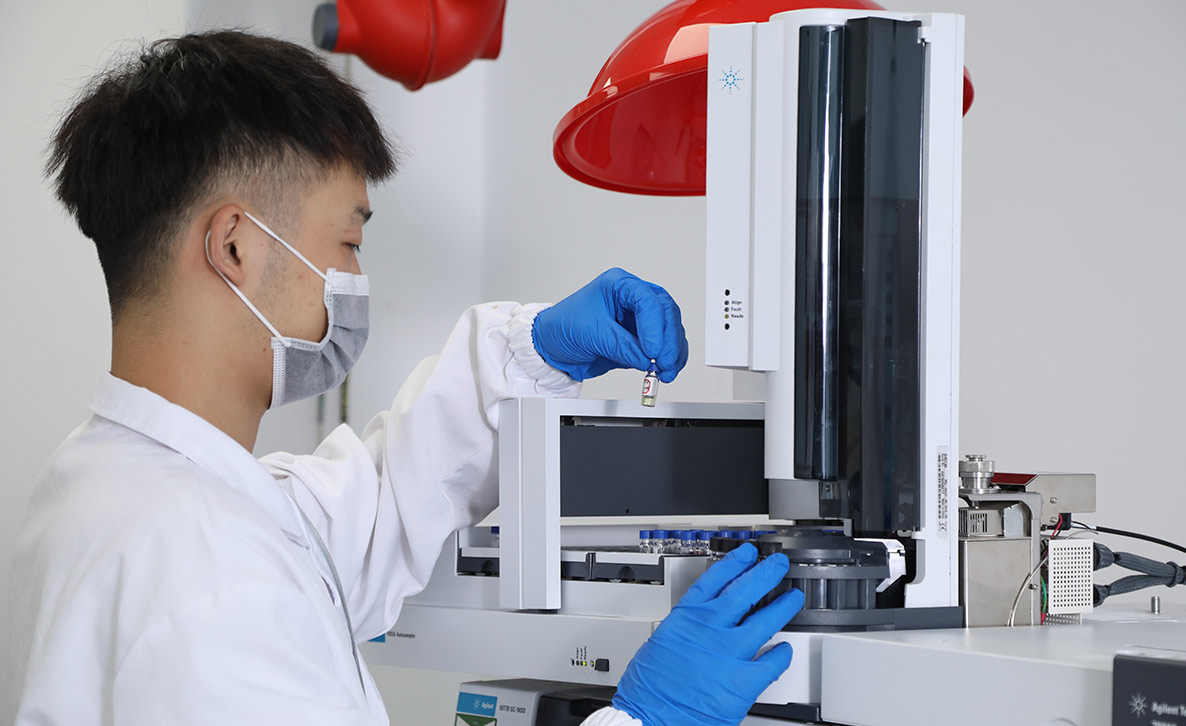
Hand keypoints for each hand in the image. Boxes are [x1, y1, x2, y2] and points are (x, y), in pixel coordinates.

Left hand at [532, 268, 688, 381]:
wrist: (552, 346)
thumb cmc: (563, 327)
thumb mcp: (592, 334)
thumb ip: (622, 346)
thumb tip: (647, 359)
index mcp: (619, 285)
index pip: (647, 300)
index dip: (654, 326)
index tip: (652, 350)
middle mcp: (632, 299)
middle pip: (665, 312)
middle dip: (668, 339)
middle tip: (664, 361)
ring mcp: (638, 319)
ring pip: (669, 329)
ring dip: (672, 351)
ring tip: (666, 370)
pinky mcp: (640, 338)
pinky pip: (663, 345)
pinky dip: (669, 358)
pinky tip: (667, 370)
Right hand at [612, 544, 803, 725]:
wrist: (649, 718)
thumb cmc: (649, 688)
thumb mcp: (661, 643)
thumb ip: (686, 630)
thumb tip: (698, 627)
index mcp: (687, 618)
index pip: (716, 580)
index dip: (735, 563)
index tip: (746, 554)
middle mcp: (711, 629)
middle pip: (745, 590)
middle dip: (765, 573)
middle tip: (777, 565)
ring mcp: (730, 652)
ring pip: (766, 620)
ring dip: (783, 606)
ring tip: (793, 598)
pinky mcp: (743, 680)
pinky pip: (773, 661)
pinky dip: (782, 654)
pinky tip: (785, 650)